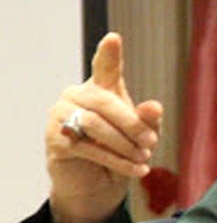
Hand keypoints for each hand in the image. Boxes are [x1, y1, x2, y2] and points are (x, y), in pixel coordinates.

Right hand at [44, 32, 161, 222]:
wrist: (97, 184)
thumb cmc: (121, 150)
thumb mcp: (141, 134)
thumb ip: (147, 120)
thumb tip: (153, 107)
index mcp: (100, 88)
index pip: (105, 67)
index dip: (109, 53)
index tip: (114, 39)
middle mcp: (77, 96)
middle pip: (106, 102)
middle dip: (133, 124)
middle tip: (151, 143)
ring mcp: (61, 116)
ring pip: (95, 124)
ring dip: (125, 144)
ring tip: (143, 157)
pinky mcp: (56, 140)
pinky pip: (89, 147)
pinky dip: (117, 160)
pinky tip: (137, 169)